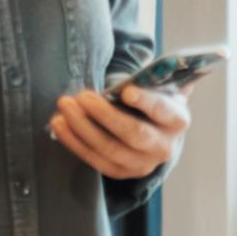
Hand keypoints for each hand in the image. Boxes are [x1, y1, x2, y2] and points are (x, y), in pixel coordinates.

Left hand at [51, 82, 191, 186]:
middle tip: (82, 96)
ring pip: (109, 149)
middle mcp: (164, 147)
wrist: (157, 133)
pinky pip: (94, 159)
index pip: (162, 111)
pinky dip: (74, 142)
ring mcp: (142, 164)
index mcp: (177, 120)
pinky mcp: (121, 173)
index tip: (126, 91)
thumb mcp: (163, 86)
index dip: (145, 102)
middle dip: (104, 115)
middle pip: (133, 133)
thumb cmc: (155, 101)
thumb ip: (158, 74)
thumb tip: (155, 62)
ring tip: (65, 108)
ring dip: (83, 128)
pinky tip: (58, 124)